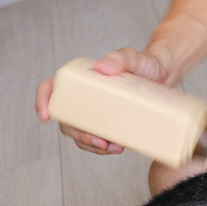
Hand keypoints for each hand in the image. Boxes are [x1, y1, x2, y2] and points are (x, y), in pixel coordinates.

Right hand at [35, 47, 171, 155]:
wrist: (163, 76)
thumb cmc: (145, 64)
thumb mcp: (134, 58)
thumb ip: (120, 57)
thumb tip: (103, 67)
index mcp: (81, 77)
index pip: (51, 87)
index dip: (43, 101)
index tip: (46, 116)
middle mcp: (83, 95)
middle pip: (66, 118)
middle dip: (79, 135)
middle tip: (100, 142)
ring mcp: (93, 110)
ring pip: (79, 132)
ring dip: (91, 145)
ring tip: (113, 148)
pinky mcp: (106, 121)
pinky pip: (95, 138)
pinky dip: (102, 147)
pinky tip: (116, 148)